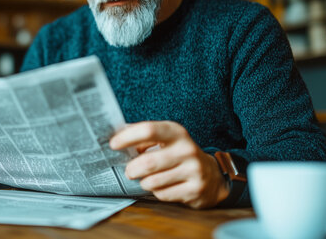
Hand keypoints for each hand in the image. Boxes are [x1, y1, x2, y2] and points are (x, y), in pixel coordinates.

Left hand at [109, 121, 228, 208]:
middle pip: (147, 162)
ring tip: (147, 179)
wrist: (212, 176)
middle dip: (132, 169)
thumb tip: (114, 135)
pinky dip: (156, 192)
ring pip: (153, 181)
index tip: (113, 144)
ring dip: (144, 182)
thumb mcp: (165, 140)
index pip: (148, 130)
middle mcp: (187, 149)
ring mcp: (194, 170)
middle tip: (129, 171)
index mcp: (176, 132)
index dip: (127, 138)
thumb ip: (142, 137)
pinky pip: (162, 194)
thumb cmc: (177, 154)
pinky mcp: (195, 190)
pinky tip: (162, 186)